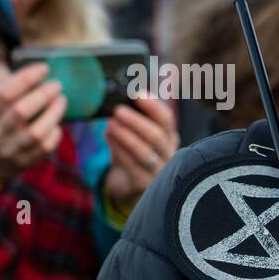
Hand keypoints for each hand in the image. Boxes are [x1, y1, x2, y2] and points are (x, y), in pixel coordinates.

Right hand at [0, 64, 67, 188]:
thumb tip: (3, 79)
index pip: (4, 93)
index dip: (26, 77)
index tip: (43, 67)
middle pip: (22, 111)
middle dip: (43, 94)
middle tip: (56, 84)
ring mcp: (10, 149)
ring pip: (37, 132)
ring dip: (54, 113)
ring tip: (62, 99)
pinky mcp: (24, 162)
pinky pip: (45, 148)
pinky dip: (54, 133)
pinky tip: (56, 123)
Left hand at [103, 96, 177, 214]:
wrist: (129, 185)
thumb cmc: (132, 153)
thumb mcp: (135, 134)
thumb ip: (131, 118)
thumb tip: (115, 96)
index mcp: (169, 136)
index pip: (166, 119)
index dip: (153, 106)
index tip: (137, 94)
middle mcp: (169, 153)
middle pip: (157, 136)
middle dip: (136, 121)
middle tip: (118, 110)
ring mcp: (159, 171)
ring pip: (145, 152)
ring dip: (126, 137)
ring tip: (110, 125)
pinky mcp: (145, 184)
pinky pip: (133, 167)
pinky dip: (120, 152)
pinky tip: (110, 139)